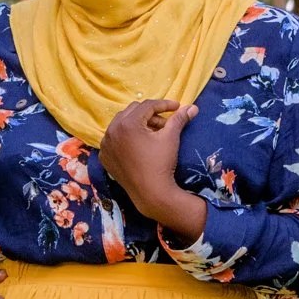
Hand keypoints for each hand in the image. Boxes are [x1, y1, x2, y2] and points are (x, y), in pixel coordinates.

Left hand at [99, 100, 206, 240]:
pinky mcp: (105, 156)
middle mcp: (112, 130)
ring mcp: (106, 144)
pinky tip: (139, 144)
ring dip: (138, 124)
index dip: (164, 104)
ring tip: (153, 133)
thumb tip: (193, 107)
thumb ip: (179, 119)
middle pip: (133, 112)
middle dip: (150, 114)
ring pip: (122, 124)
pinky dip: (126, 138)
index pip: (147, 106)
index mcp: (127, 123)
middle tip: (165, 123)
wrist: (151, 194)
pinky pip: (115, 139)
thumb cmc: (161, 163)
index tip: (177, 107)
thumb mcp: (171, 137)